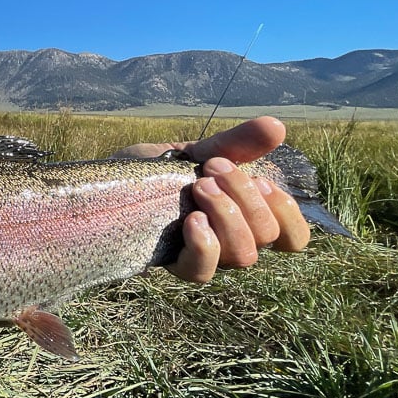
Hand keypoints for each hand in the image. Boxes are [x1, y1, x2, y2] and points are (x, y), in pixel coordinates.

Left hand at [115, 116, 310, 282]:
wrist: (104, 184)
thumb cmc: (156, 172)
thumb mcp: (199, 152)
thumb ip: (237, 144)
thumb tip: (277, 126)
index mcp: (244, 217)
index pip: (293, 238)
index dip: (288, 214)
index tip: (262, 181)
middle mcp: (230, 242)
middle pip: (267, 237)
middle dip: (245, 195)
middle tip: (211, 168)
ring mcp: (203, 256)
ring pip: (242, 255)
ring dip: (227, 213)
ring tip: (198, 186)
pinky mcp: (172, 264)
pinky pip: (202, 271)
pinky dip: (205, 243)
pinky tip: (191, 219)